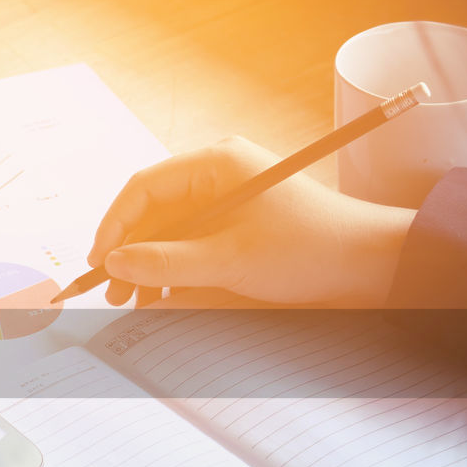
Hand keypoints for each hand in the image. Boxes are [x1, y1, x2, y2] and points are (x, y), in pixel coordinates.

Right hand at [88, 137, 416, 306]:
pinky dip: (174, 271)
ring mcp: (226, 202)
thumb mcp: (228, 260)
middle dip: (130, 253)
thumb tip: (114, 264)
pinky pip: (191, 246)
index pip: (143, 187)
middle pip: (153, 212)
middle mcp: (217, 177)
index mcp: (215, 164)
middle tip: (113, 293)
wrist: (368, 265)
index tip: (99, 263)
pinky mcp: (236, 228)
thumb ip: (165, 262)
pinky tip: (164, 298)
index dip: (114, 226)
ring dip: (149, 267)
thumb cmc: (307, 249)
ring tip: (137, 302)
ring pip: (168, 233)